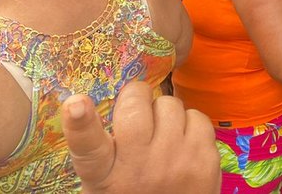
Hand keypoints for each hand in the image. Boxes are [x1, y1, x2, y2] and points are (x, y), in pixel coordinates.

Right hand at [62, 81, 219, 193]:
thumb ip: (103, 148)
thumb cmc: (133, 193)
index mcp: (103, 175)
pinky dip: (191, 123)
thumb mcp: (104, 182)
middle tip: (136, 107)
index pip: (88, 145)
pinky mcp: (205, 159)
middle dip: (135, 96)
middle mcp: (139, 166)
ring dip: (164, 111)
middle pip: (136, 107)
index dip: (80, 122)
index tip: (76, 103)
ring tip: (161, 131)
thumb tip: (113, 102)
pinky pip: (198, 118)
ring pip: (170, 104)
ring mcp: (176, 161)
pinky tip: (184, 141)